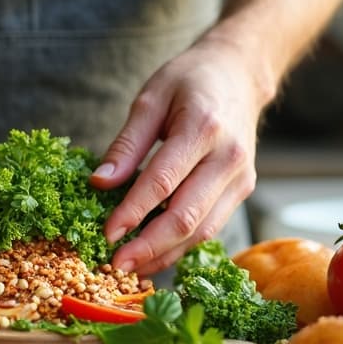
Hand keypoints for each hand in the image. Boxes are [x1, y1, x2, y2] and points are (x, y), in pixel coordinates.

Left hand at [92, 37, 264, 274]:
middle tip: (116, 266)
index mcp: (203, 128)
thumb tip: (100, 182)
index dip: (133, 212)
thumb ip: (126, 143)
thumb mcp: (151, 98)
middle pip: (187, 216)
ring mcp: (241, 178)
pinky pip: (211, 227)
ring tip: (131, 268)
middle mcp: (228, 158)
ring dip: (165, 254)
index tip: (106, 234)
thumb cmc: (190, 81)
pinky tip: (154, 254)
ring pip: (202, 231)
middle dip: (149, 247)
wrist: (239, 74)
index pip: (163, 182)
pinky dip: (181, 246)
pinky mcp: (242, 190)